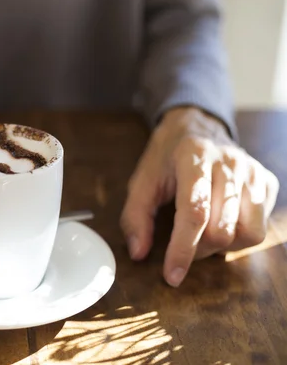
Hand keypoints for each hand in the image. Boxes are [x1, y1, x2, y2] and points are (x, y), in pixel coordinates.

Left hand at [121, 107, 278, 286]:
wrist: (197, 127)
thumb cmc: (166, 158)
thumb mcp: (141, 180)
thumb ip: (135, 216)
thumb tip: (138, 254)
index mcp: (194, 157)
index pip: (194, 213)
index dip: (182, 249)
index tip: (172, 276)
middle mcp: (229, 163)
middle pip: (221, 229)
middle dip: (198, 250)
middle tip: (183, 245)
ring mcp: (253, 172)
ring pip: (247, 234)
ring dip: (221, 247)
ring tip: (202, 235)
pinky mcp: (268, 182)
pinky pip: (260, 229)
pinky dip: (238, 238)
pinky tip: (221, 224)